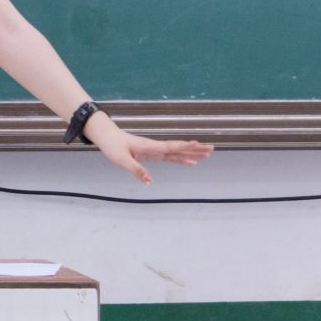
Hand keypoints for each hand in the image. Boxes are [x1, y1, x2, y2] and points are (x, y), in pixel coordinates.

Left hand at [88, 115, 212, 184]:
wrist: (108, 138)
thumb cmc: (113, 147)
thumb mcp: (121, 160)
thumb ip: (136, 169)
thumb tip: (149, 181)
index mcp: (149, 146)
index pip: (170, 146)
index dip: (184, 146)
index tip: (198, 144)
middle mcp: (155, 147)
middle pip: (179, 148)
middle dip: (195, 149)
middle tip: (212, 149)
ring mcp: (156, 150)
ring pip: (177, 152)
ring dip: (192, 154)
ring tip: (208, 155)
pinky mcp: (154, 154)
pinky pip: (171, 157)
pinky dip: (182, 160)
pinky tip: (191, 163)